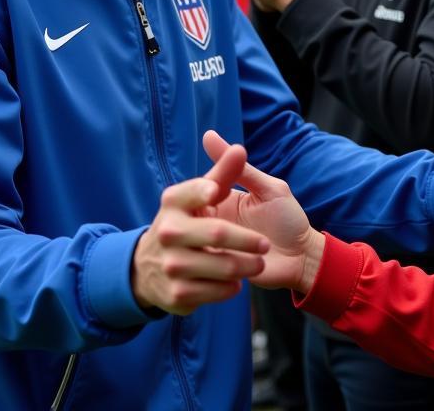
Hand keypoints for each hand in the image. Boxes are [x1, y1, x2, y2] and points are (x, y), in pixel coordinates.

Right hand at [131, 142, 269, 314]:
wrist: (239, 270)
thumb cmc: (242, 220)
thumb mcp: (239, 192)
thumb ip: (230, 170)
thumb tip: (220, 139)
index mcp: (179, 201)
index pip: (189, 192)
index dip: (202, 191)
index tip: (216, 192)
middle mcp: (170, 229)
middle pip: (216, 232)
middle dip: (246, 240)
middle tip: (263, 243)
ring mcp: (172, 263)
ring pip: (220, 264)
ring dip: (246, 265)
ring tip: (257, 263)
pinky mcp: (178, 294)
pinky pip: (212, 290)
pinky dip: (232, 286)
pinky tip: (236, 281)